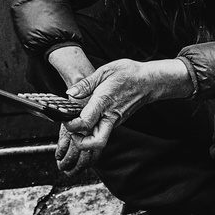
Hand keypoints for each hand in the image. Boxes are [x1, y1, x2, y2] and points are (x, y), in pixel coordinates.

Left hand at [56, 58, 192, 172]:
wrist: (150, 81)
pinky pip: (102, 132)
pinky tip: (88, 117)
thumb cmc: (129, 74)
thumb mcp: (105, 71)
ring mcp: (115, 121)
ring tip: (78, 123)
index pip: (84, 124)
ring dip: (85, 138)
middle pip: (94, 143)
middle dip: (79, 142)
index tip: (64, 117)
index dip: (71, 125)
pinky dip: (92, 130)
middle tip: (72, 130)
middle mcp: (110, 116)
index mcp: (104, 102)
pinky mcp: (116, 121)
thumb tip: (70, 93)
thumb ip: (86, 84)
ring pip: (98, 140)